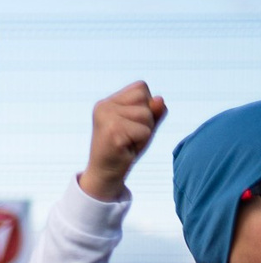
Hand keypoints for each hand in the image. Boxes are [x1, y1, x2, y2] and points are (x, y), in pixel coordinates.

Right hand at [79, 82, 166, 201]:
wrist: (105, 174)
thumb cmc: (125, 148)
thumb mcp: (144, 125)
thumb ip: (155, 111)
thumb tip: (159, 99)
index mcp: (108, 101)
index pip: (141, 87)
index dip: (145, 106)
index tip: (130, 124)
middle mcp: (104, 106)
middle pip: (146, 100)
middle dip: (147, 120)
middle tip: (130, 136)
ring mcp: (106, 118)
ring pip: (147, 115)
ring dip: (145, 132)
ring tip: (128, 142)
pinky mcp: (112, 132)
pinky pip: (145, 131)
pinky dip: (141, 142)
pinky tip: (126, 149)